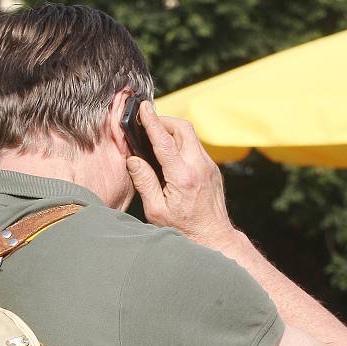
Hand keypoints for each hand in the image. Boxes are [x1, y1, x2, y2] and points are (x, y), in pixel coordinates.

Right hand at [126, 101, 235, 247]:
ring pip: (190, 136)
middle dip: (163, 121)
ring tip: (155, 139)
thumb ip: (144, 182)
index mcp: (182, 177)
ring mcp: (208, 166)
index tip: (144, 108)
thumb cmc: (182, 229)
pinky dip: (180, 144)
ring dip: (172, 132)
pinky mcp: (212, 169)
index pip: (165, 141)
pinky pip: (194, 147)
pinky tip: (168, 155)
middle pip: (182, 128)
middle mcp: (198, 166)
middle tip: (147, 125)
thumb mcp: (156, 210)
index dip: (152, 121)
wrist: (213, 237)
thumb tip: (133, 160)